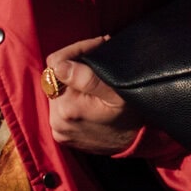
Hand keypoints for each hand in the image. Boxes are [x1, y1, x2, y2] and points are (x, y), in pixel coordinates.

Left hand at [42, 35, 138, 153]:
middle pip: (55, 79)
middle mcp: (57, 119)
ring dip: (72, 86)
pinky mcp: (60, 136)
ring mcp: (57, 130)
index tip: (94, 47)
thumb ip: (87, 78)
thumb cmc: (130, 114)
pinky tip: (88, 101)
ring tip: (94, 85)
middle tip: (97, 64)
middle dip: (73, 69)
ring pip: (57, 93)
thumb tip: (59, 66)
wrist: (136, 143)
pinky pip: (59, 109)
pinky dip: (71, 101)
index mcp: (67, 106)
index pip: (55, 63)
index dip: (74, 52)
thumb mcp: (116, 93)